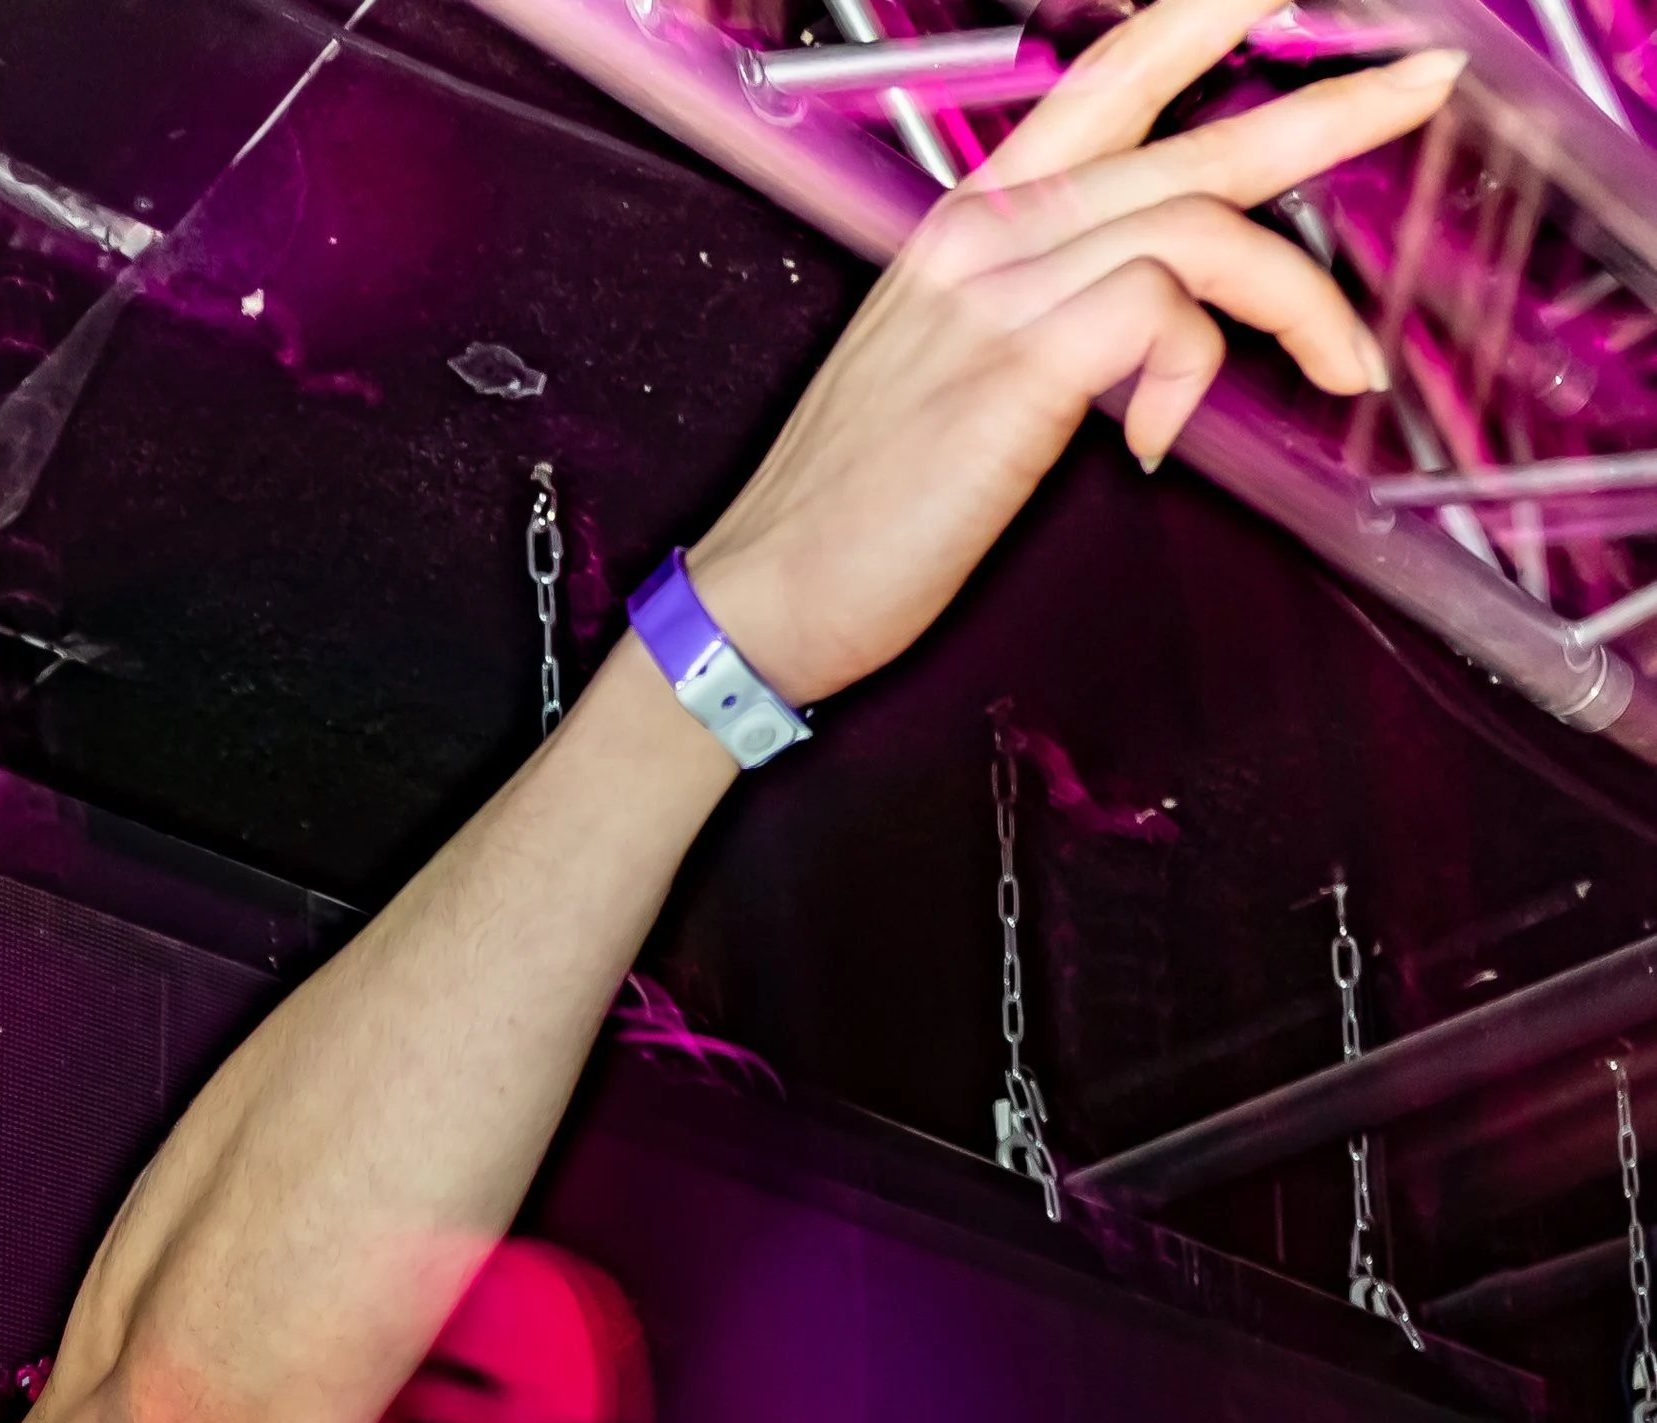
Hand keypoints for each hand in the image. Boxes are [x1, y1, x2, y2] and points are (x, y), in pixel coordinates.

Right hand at [684, 0, 1461, 707]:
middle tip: (1422, 83)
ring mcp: (1000, 295)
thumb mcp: (955, 376)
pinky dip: (1194, 369)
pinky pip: (1159, 311)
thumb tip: (1159, 326)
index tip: (1290, 5)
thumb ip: (1051, 321)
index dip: (1208, 22)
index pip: (1111, 76)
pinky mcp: (1016, 370)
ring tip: (1345, 359)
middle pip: (1186, 126)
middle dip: (1328, 101)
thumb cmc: (855, 509)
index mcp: (976, 224)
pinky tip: (1167, 438)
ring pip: (1199, 220)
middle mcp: (990, 234)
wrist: (766, 597)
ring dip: (1299, 292)